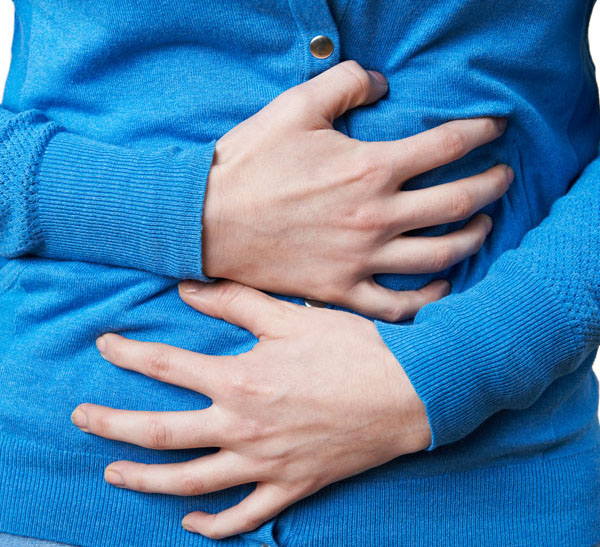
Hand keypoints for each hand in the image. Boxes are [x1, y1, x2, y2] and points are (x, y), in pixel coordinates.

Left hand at [71, 280, 431, 538]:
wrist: (407, 392)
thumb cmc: (352, 349)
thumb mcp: (292, 317)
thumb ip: (236, 303)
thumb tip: (188, 289)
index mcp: (241, 380)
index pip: (167, 365)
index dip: (129, 353)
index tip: (104, 345)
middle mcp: (244, 427)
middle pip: (162, 432)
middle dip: (114, 424)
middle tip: (81, 419)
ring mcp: (266, 463)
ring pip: (191, 481)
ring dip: (147, 479)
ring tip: (115, 473)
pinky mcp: (291, 485)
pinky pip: (244, 515)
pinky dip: (213, 525)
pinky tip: (189, 522)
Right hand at [203, 60, 512, 320]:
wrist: (207, 221)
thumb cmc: (249, 164)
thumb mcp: (295, 107)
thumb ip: (345, 83)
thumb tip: (382, 82)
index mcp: (369, 168)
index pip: (446, 146)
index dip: (479, 132)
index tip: (495, 128)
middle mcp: (376, 217)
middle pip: (458, 202)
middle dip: (493, 186)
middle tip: (505, 178)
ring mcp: (361, 259)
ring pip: (440, 255)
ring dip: (472, 238)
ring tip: (483, 227)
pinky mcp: (341, 289)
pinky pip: (398, 304)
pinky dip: (428, 297)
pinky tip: (441, 285)